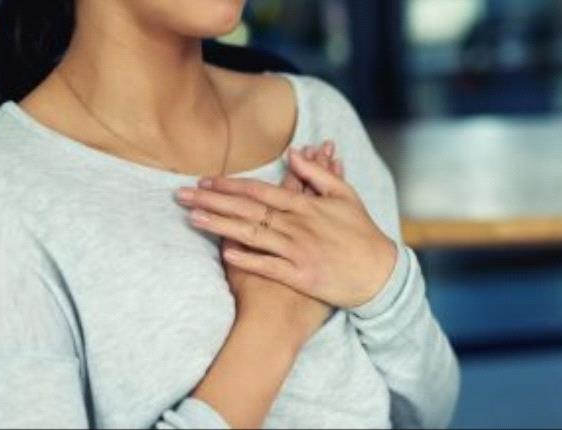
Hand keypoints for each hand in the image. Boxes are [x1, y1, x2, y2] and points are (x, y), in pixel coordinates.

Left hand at [178, 145, 396, 308]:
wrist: (379, 276)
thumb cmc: (362, 234)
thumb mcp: (346, 197)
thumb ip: (318, 174)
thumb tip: (294, 153)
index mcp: (306, 206)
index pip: (260, 191)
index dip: (230, 185)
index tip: (204, 180)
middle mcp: (297, 226)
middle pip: (248, 209)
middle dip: (213, 201)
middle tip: (182, 195)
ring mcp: (298, 251)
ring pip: (252, 235)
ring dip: (221, 225)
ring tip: (193, 218)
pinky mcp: (301, 276)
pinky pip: (269, 266)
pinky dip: (248, 259)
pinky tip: (225, 253)